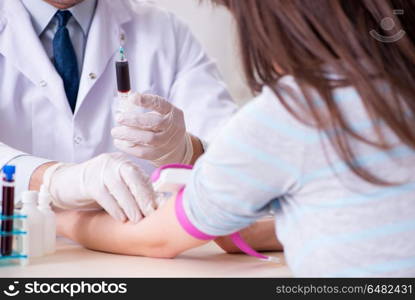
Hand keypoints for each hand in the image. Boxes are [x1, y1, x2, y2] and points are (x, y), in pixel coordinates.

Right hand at [42, 153, 156, 222]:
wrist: (64, 183)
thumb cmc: (96, 186)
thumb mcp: (116, 184)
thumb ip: (133, 189)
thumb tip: (157, 202)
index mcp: (122, 162)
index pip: (140, 175)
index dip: (150, 192)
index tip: (158, 207)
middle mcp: (112, 162)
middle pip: (132, 177)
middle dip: (143, 197)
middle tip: (150, 214)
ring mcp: (99, 170)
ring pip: (119, 187)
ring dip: (130, 205)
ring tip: (137, 219)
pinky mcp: (87, 182)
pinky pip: (104, 196)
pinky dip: (114, 208)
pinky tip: (121, 218)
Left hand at [112, 93, 193, 166]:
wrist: (175, 147)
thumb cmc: (162, 125)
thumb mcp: (161, 112)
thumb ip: (146, 107)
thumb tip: (125, 102)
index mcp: (173, 113)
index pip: (161, 104)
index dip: (147, 100)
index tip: (132, 97)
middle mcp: (172, 127)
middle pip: (154, 123)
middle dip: (134, 120)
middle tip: (119, 118)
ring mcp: (166, 142)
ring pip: (148, 139)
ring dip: (129, 135)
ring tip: (115, 131)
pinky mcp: (158, 154)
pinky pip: (142, 152)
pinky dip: (128, 147)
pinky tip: (119, 142)